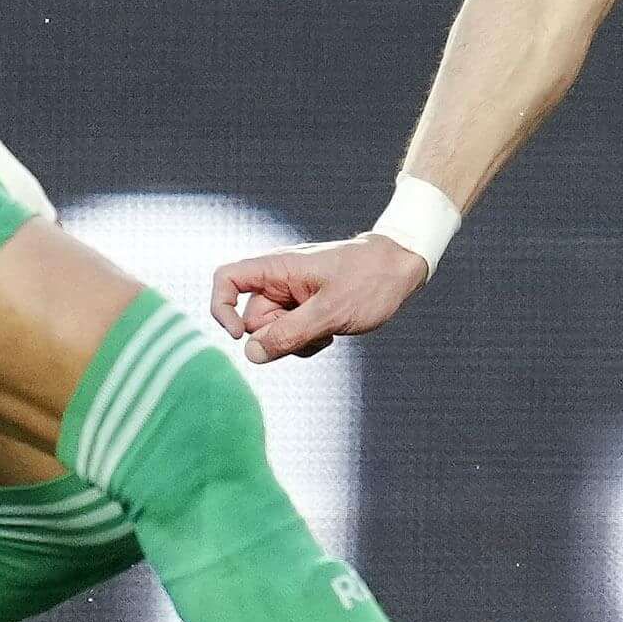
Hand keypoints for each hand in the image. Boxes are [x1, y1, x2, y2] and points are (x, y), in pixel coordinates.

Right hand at [210, 234, 430, 363]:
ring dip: (296, 341)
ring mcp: (291, 296)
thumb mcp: (330, 311)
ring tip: (328, 329)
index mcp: (277, 268)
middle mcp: (278, 280)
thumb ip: (289, 333)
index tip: (238, 334)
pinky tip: (332, 332)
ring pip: (273, 333)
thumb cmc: (368, 280)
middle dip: (278, 336)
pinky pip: (291, 335)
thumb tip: (251, 353)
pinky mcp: (304, 309)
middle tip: (314, 331)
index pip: (226, 279)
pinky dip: (308, 341)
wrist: (400, 268)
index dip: (222, 307)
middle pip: (252, 319)